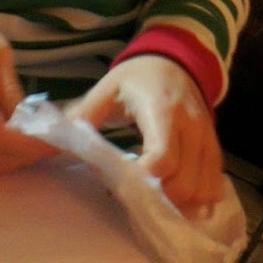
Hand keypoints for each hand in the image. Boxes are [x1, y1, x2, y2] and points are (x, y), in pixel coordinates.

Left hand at [68, 55, 223, 209]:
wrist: (174, 61)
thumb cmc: (136, 78)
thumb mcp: (105, 90)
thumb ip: (82, 116)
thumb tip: (48, 143)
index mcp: (162, 110)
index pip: (162, 157)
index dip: (143, 179)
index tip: (120, 183)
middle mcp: (191, 126)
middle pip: (184, 181)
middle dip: (157, 196)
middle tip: (131, 193)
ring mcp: (207, 138)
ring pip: (203, 187)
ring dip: (177, 201)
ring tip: (151, 192)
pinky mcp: (214, 147)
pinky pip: (214, 183)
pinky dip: (196, 197)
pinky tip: (173, 192)